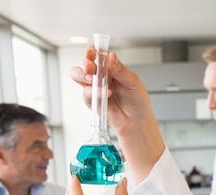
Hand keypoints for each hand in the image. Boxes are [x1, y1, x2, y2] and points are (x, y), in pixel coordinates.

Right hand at [70, 48, 164, 182]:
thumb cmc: (137, 101)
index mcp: (111, 68)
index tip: (92, 51)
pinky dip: (94, 92)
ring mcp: (94, 87)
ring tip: (93, 79)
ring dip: (83, 75)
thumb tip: (112, 57)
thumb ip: (120, 70)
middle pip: (85, 63)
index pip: (98, 55)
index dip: (92, 51)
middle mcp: (101, 76)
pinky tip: (106, 94)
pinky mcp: (91, 100)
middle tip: (90, 67)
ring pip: (78, 75)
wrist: (136, 121)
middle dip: (85, 63)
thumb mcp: (133, 82)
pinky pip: (86, 93)